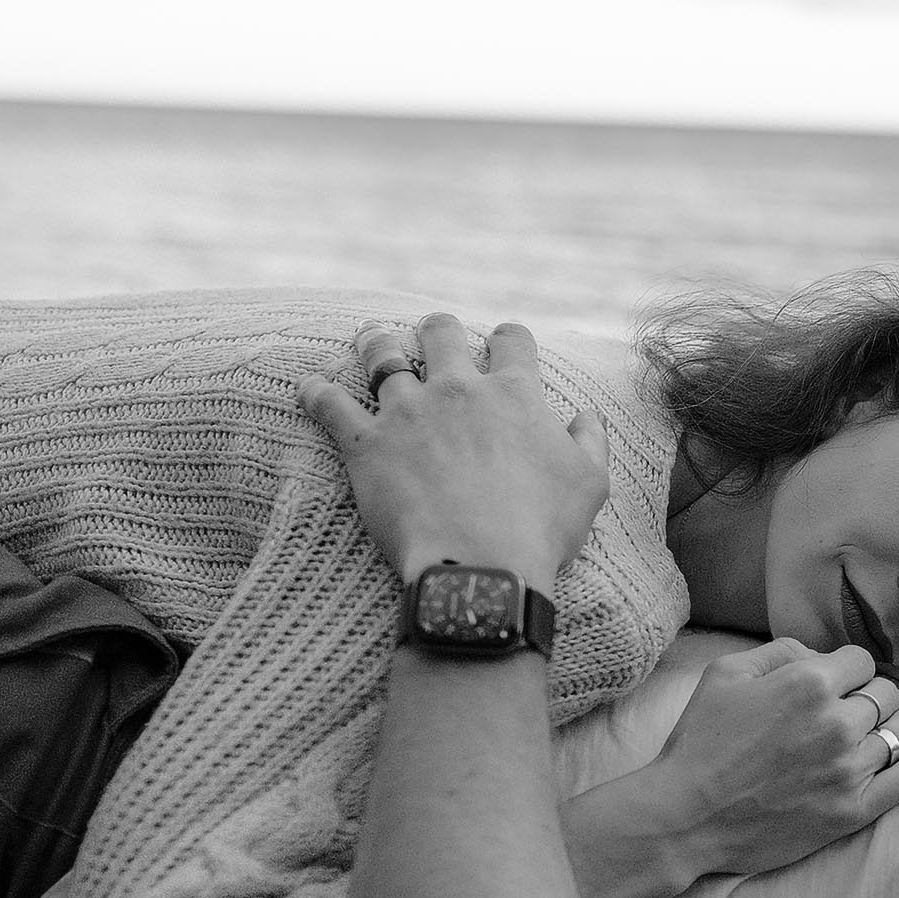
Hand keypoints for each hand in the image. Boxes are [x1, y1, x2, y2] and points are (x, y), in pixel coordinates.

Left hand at [299, 315, 606, 588]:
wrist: (482, 566)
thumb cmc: (542, 530)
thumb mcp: (590, 484)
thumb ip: (590, 441)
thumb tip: (586, 416)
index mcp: (515, 395)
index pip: (513, 341)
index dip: (509, 339)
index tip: (505, 345)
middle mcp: (459, 390)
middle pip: (441, 333)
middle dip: (438, 330)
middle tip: (433, 336)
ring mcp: (408, 412)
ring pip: (381, 355)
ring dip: (375, 344)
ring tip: (370, 339)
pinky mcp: (366, 443)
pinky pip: (330, 403)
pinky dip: (316, 392)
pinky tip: (309, 386)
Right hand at [572, 639, 898, 897]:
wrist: (686, 818)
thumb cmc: (700, 742)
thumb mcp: (725, 674)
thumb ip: (781, 651)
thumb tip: (821, 654)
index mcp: (808, 683)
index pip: (861, 661)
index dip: (848, 670)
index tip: (835, 686)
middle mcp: (836, 722)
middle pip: (887, 694)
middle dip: (873, 696)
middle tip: (855, 710)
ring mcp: (849, 769)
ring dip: (897, 724)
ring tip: (883, 729)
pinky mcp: (854, 810)